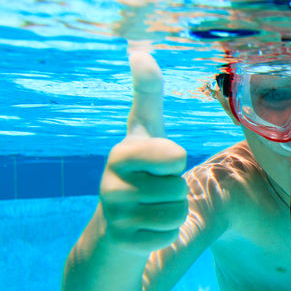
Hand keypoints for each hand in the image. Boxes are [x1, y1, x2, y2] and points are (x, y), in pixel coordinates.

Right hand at [99, 50, 188, 253]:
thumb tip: (140, 49)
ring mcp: (115, 214)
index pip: (173, 155)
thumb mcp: (144, 133)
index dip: (174, 160)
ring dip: (173, 212)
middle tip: (154, 189)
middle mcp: (110, 183)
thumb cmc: (140, 171)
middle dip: (176, 189)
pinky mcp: (123, 242)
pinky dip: (165, 233)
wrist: (115, 228)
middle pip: (180, 186)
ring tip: (151, 207)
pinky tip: (146, 228)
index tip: (158, 162)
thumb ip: (147, 94)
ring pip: (177, 211)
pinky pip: (169, 234)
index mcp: (121, 153)